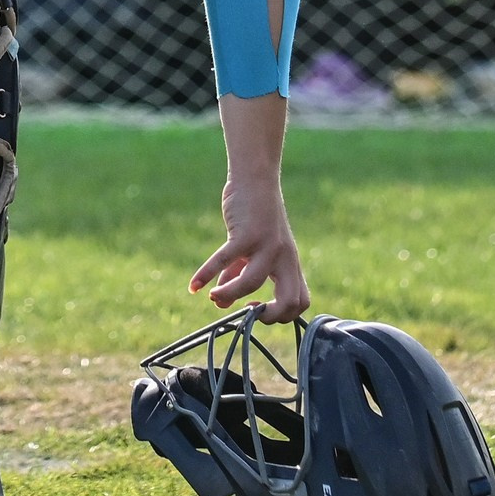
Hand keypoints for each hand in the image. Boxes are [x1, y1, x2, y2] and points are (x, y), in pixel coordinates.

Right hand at [189, 176, 309, 323]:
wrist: (256, 179)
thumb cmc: (254, 217)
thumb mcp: (250, 249)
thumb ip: (236, 275)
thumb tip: (219, 302)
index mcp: (289, 264)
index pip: (300, 302)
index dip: (281, 314)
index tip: (255, 309)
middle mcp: (284, 258)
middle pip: (289, 301)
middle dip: (268, 317)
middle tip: (245, 312)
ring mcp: (267, 245)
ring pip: (252, 283)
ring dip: (230, 295)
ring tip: (212, 298)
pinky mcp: (247, 233)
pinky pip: (225, 260)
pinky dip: (207, 274)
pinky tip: (194, 286)